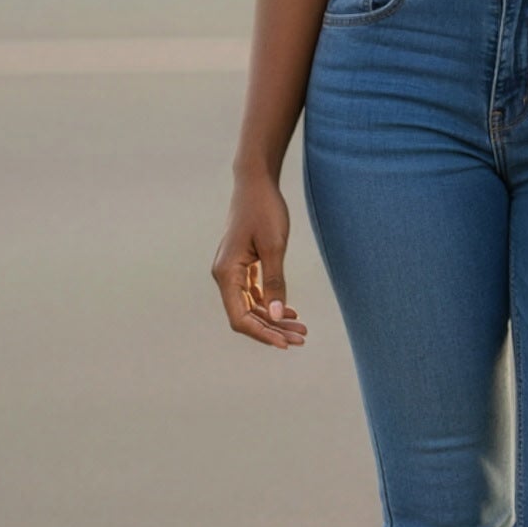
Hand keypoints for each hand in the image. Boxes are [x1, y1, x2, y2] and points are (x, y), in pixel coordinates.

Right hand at [212, 174, 308, 349]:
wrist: (256, 183)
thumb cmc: (264, 210)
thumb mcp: (274, 247)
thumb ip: (274, 282)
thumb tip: (275, 315)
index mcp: (226, 274)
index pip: (240, 317)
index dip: (262, 334)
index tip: (286, 343)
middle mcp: (225, 276)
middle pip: (246, 316)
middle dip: (273, 329)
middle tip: (302, 338)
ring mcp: (233, 272)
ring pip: (251, 306)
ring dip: (274, 319)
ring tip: (301, 329)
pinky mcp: (243, 266)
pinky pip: (254, 294)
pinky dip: (271, 304)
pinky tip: (290, 312)